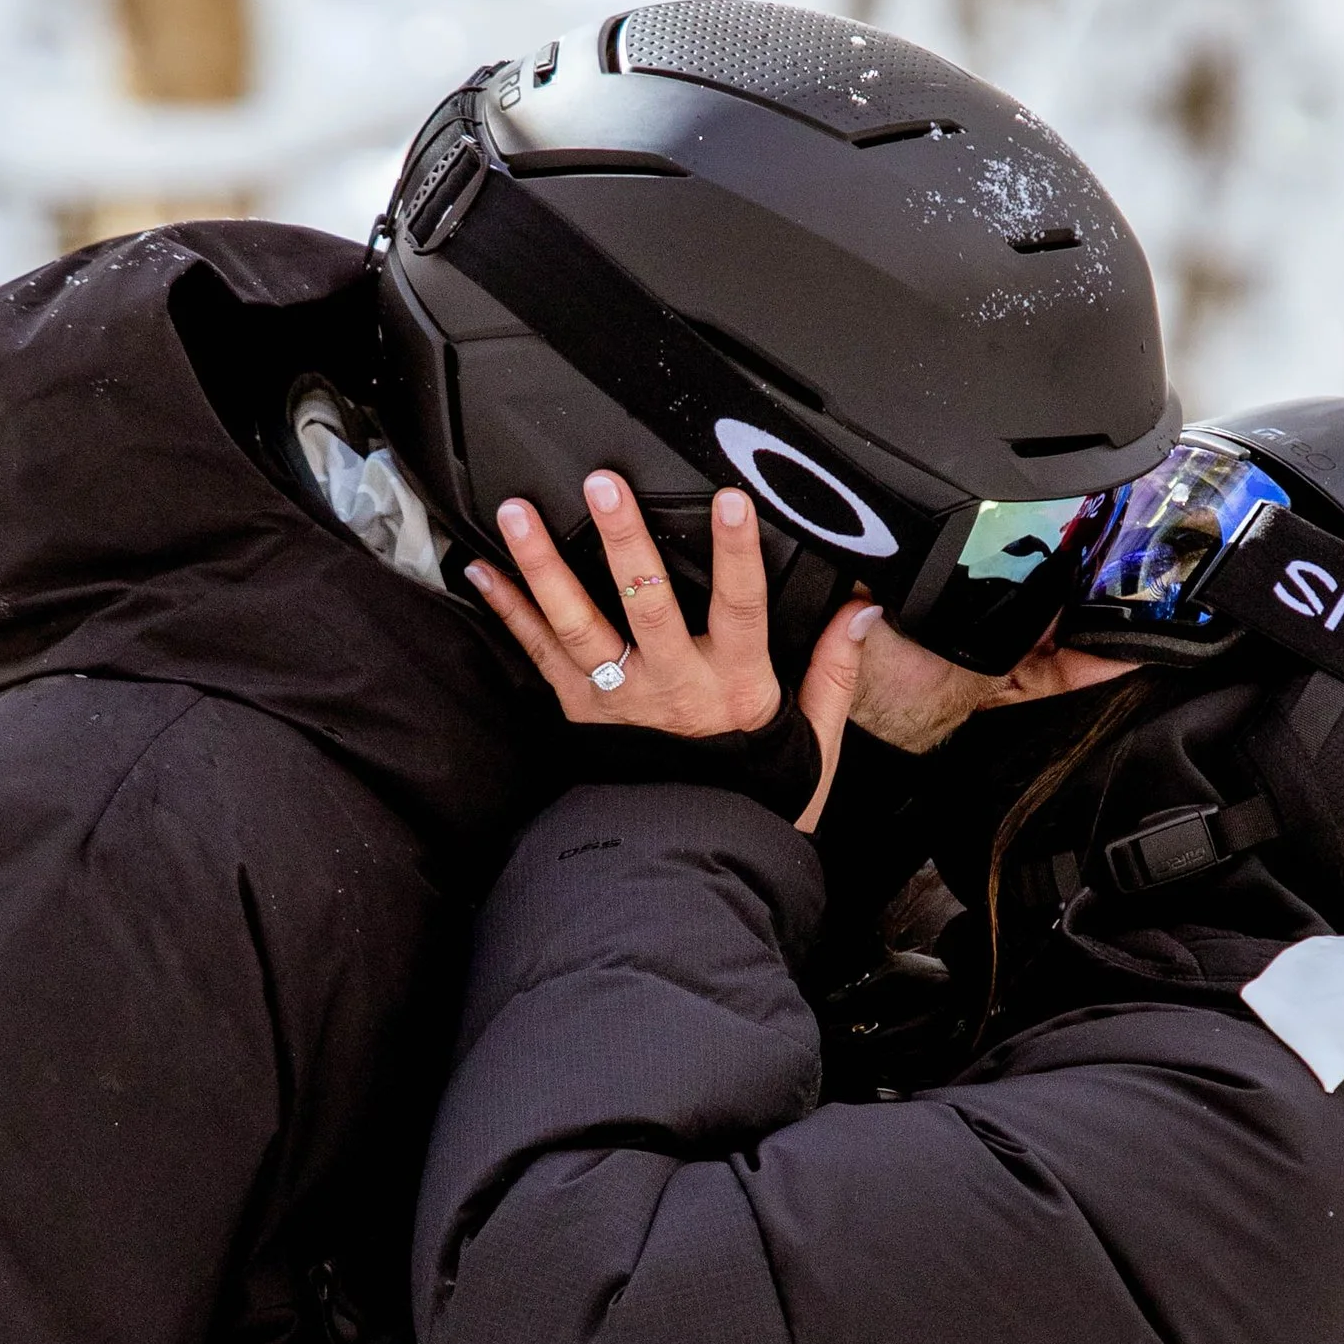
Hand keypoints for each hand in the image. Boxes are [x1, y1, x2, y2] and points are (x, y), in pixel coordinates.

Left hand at [467, 474, 872, 829]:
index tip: (732, 500)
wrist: (695, 859)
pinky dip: (508, 610)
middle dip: (624, 539)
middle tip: (604, 484)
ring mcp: (617, 698)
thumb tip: (862, 610)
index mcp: (734, 682)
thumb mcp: (812, 741)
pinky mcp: (579, 711)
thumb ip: (835, 671)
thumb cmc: (755, 794)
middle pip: (645, 601)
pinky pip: (538, 654)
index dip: (737, 553)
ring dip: (545, 565)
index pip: (740, 606)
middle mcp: (671, 684)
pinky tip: (481, 570)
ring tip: (519, 512)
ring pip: (577, 623)